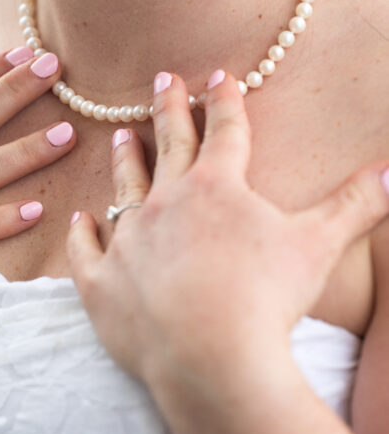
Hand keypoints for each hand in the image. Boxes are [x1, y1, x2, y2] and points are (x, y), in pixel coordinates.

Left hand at [67, 70, 388, 396]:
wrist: (211, 357)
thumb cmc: (266, 299)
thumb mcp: (319, 245)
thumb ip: (355, 205)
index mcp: (217, 187)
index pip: (224, 131)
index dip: (224, 101)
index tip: (220, 76)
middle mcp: (166, 203)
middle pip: (169, 146)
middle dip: (169, 110)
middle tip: (162, 79)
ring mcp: (129, 242)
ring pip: (124, 189)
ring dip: (125, 161)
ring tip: (118, 136)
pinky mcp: (102, 285)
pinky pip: (86, 251)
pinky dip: (81, 234)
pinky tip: (78, 219)